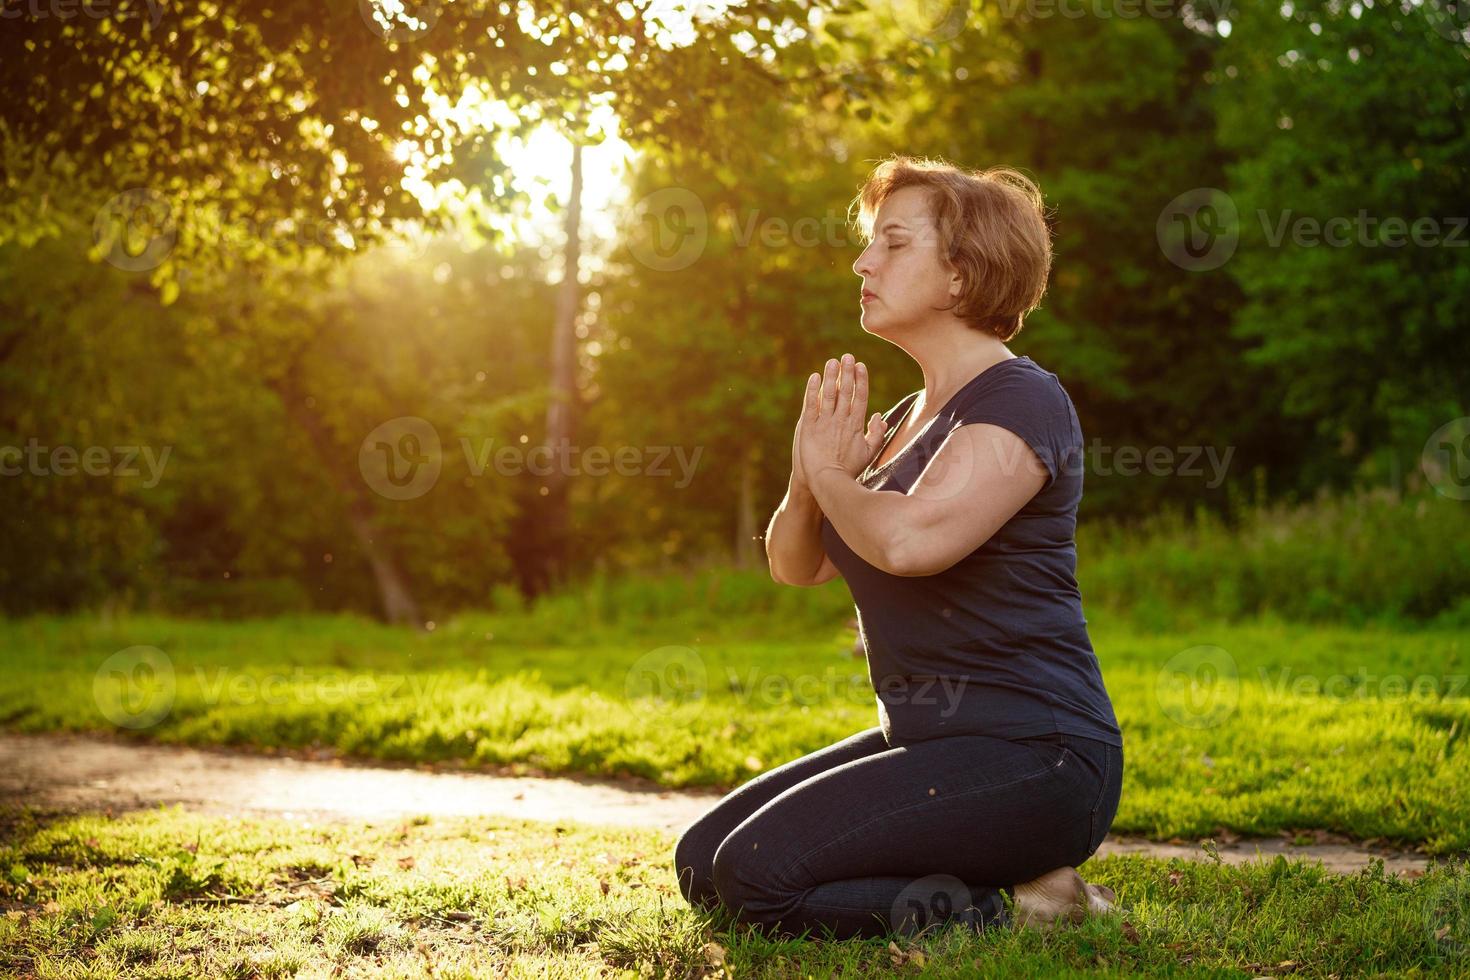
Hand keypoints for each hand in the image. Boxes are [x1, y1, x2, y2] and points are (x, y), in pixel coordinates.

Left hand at [797, 354, 888, 482]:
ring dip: (831, 376)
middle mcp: (841, 420)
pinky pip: (811, 404)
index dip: (861, 380)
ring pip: (829, 394)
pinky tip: (814, 377)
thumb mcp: (869, 453)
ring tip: (832, 361)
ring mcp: (824, 422)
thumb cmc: (849, 469)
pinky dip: (813, 390)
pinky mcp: (808, 426)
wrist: (827, 481)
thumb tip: (879, 416)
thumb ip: (876, 434)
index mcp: (856, 425)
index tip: (860, 365)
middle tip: (847, 356)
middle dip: (847, 372)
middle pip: (846, 391)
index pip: (860, 397)